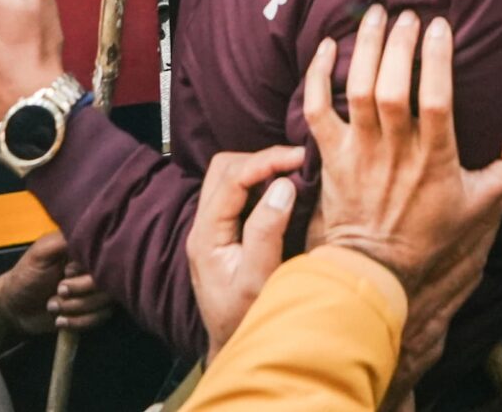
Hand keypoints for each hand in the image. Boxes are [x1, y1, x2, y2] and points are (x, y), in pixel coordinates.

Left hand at [0, 231, 113, 335]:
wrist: (14, 307)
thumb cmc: (27, 275)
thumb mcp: (42, 252)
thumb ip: (65, 240)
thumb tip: (91, 234)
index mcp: (85, 250)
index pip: (106, 257)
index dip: (87, 269)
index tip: (66, 272)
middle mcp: (94, 269)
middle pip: (108, 282)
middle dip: (79, 292)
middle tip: (58, 291)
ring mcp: (95, 291)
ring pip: (104, 303)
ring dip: (75, 308)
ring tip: (52, 306)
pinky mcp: (92, 311)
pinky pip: (100, 318)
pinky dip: (78, 322)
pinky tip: (60, 320)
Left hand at [185, 143, 308, 354]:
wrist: (232, 345)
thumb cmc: (244, 318)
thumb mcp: (258, 278)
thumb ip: (266, 231)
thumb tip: (283, 185)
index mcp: (206, 235)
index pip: (231, 178)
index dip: (265, 160)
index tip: (298, 156)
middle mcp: (203, 227)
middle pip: (224, 169)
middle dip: (261, 159)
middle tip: (297, 162)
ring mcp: (211, 229)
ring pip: (228, 177)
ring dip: (259, 168)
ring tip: (292, 171)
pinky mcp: (223, 233)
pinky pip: (237, 193)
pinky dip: (260, 182)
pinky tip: (282, 188)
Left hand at [309, 9, 501, 405]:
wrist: (375, 268)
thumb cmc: (430, 234)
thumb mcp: (481, 205)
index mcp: (434, 158)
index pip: (436, 99)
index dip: (436, 59)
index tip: (441, 26)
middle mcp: (394, 150)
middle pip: (391, 86)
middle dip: (398, 43)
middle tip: (407, 14)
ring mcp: (359, 152)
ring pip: (356, 90)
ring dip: (362, 48)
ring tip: (374, 15)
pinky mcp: (331, 157)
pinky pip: (316, 110)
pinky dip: (316, 76)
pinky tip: (326, 47)